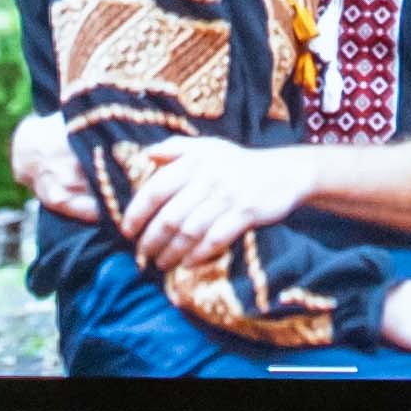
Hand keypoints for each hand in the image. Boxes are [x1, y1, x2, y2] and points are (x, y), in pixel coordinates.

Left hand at [110, 132, 312, 278]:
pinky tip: (187, 264)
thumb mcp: (207, 147)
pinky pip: (215, 240)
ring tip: (160, 263)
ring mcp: (227, 197)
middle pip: (169, 217)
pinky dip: (198, 254)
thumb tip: (146, 155)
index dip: (137, 212)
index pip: (155, 190)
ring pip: (189, 232)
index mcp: (193, 162)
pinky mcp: (245, 214)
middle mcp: (207, 179)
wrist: (284, 172)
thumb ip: (175, 148)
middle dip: (151, 240)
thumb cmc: (237, 163)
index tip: (127, 230)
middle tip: (141, 255)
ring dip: (171, 252)